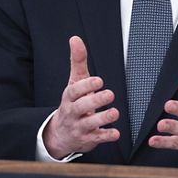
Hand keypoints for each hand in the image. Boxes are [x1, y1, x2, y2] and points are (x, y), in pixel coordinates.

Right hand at [42, 36, 119, 157]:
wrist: (61, 133)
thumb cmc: (73, 103)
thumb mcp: (74, 82)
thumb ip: (77, 62)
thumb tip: (75, 39)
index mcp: (69, 97)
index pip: (74, 91)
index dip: (86, 86)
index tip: (99, 81)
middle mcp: (72, 113)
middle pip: (81, 107)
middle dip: (95, 101)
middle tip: (110, 94)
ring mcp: (79, 127)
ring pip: (90, 124)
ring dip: (103, 118)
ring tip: (115, 112)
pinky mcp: (88, 139)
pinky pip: (97, 138)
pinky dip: (106, 136)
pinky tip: (116, 133)